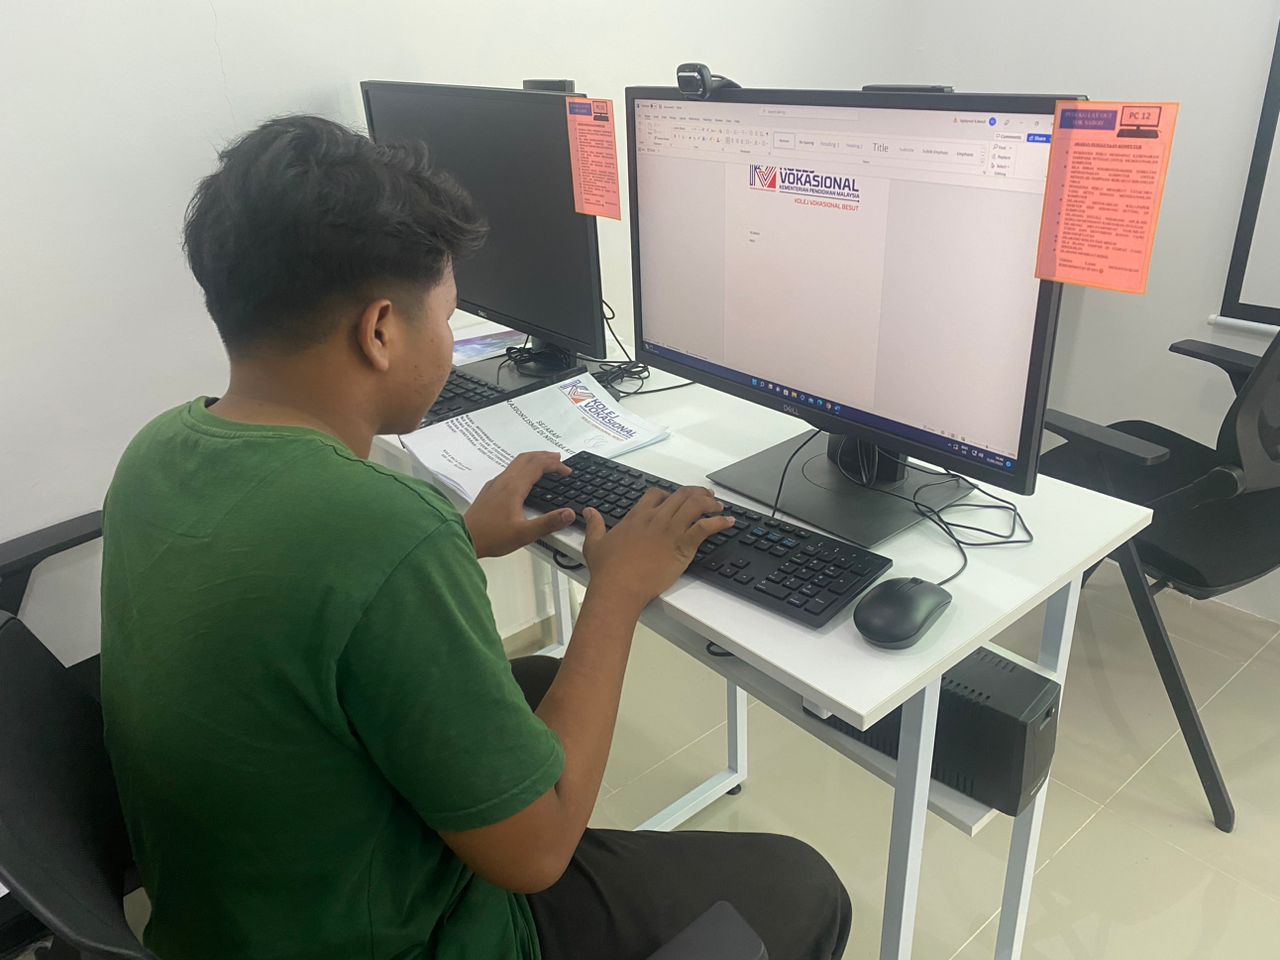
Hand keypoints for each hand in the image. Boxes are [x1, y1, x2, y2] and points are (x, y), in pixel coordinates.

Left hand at [464, 452, 575, 558]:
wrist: (464, 538)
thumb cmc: (492, 537)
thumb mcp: (524, 534)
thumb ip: (548, 523)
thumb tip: (569, 513)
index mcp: (514, 487)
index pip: (538, 465)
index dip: (555, 465)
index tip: (567, 471)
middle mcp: (504, 481)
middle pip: (527, 458)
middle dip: (545, 456)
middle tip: (559, 459)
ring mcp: (495, 484)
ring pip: (517, 463)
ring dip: (533, 460)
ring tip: (545, 465)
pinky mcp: (490, 490)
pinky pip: (509, 471)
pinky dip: (523, 468)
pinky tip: (524, 480)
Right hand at [581, 486, 735, 614]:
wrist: (619, 587)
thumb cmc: (607, 570)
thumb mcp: (594, 543)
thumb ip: (594, 524)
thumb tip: (588, 511)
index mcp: (637, 517)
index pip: (656, 494)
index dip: (668, 493)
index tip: (675, 498)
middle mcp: (656, 519)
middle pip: (680, 495)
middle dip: (696, 493)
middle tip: (706, 497)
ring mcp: (670, 531)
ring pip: (695, 505)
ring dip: (710, 503)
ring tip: (718, 506)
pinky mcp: (682, 545)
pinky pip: (705, 527)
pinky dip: (719, 521)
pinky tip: (728, 521)